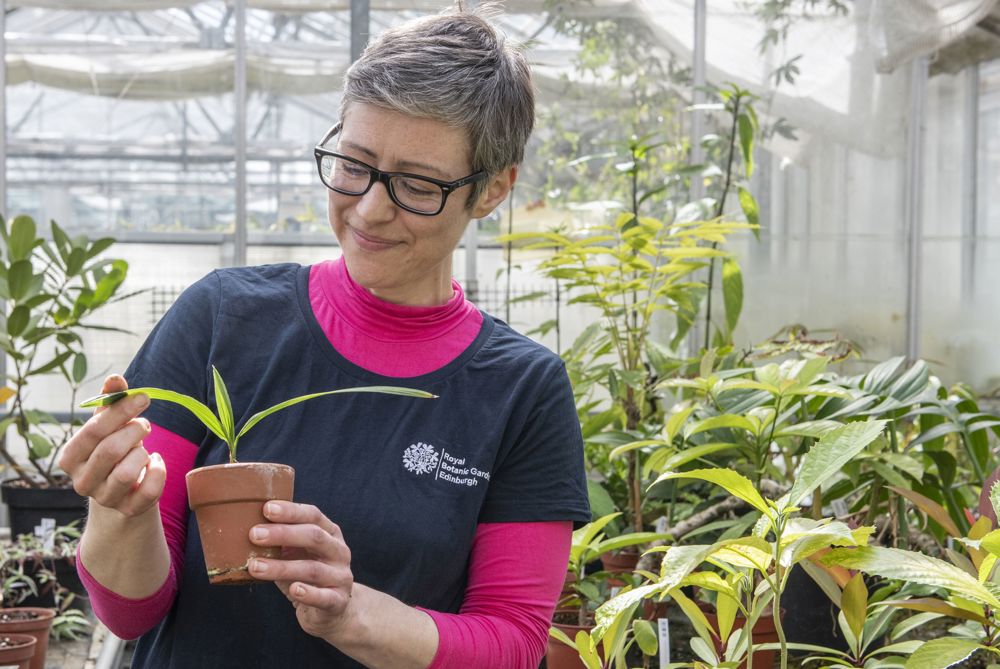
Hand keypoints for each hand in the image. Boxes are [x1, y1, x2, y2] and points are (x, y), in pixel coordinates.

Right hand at [58, 374, 165, 516]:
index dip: (120, 411)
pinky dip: (159, 471)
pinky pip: (149, 491)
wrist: (124, 490)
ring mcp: (105, 498)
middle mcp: (82, 482)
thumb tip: (115, 379)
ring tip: (144, 448)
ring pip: (127, 473)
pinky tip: (156, 462)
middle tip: (145, 425)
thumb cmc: (114, 448)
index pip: (93, 432)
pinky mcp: (129, 510)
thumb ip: (110, 401)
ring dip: (143, 453)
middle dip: (134, 431)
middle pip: (110, 451)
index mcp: (71, 458)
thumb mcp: (109, 425)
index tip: (143, 397)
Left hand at [248, 501, 354, 640]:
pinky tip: (294, 590)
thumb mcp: (295, 553)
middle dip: (283, 534)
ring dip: (281, 567)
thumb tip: (244, 528)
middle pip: (314, 537)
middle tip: (254, 534)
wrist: (329, 610)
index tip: (266, 509)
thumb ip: (280, 541)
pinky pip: (324, 597)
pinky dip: (309, 593)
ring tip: (255, 567)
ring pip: (312, 569)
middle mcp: (339, 551)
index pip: (313, 515)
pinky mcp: (338, 601)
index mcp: (330, 533)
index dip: (291, 511)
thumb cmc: (304, 575)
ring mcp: (341, 576)